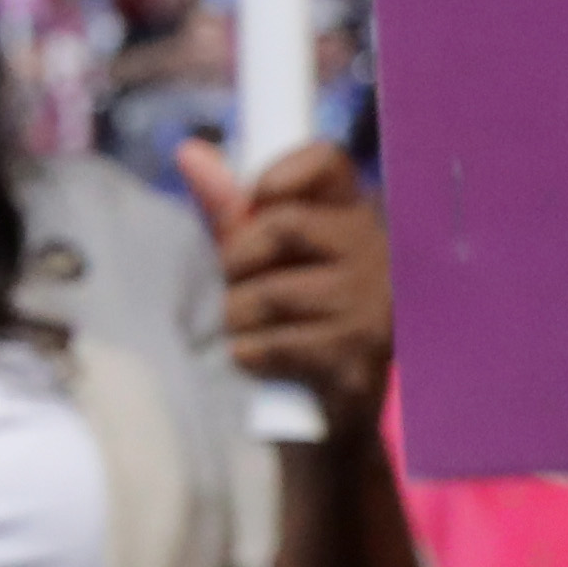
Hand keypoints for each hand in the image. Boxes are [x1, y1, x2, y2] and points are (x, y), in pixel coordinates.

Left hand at [177, 139, 396, 434]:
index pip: (327, 158)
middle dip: (237, 259)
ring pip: (268, 292)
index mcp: (356, 217)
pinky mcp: (356, 362)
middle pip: (283, 224)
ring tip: (253, 328)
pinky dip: (249, 355)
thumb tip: (189, 151)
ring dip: (237, 315)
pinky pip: (271, 345)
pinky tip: (264, 359)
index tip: (257, 201)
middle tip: (240, 283)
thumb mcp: (261, 259)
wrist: (332, 415)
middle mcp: (378, 255)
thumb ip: (230, 210)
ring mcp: (373, 310)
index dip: (279, 173)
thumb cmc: (293, 320)